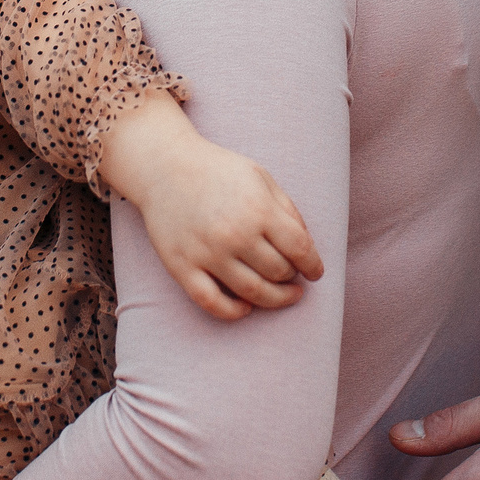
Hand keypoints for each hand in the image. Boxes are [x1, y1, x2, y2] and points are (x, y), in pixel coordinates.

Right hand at [98, 89, 324, 320]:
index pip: (300, 249)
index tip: (315, 272)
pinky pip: (212, 303)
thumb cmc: (218, 171)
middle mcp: (234, 234)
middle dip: (293, 279)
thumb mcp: (260, 177)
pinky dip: (233, 312)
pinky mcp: (182, 267)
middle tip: (294, 277)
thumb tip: (306, 246)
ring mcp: (207, 253)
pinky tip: (245, 308)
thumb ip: (287, 209)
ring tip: (282, 294)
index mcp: (258, 209)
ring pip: (253, 293)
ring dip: (274, 299)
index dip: (314, 265)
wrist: (163, 167)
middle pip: (279, 273)